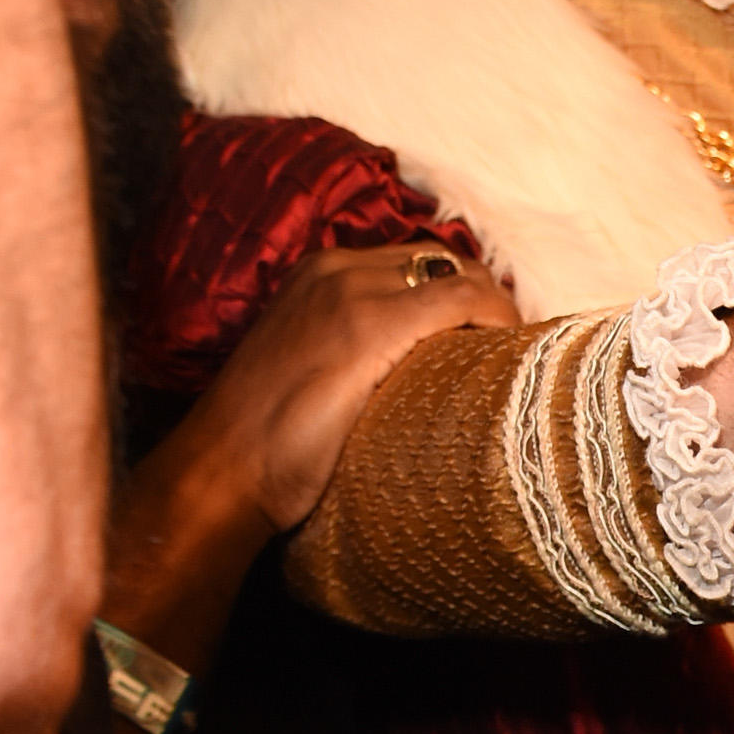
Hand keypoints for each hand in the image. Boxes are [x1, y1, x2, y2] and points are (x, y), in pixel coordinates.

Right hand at [170, 245, 518, 535]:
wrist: (221, 471)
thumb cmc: (264, 443)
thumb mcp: (311, 375)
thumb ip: (357, 357)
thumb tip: (415, 376)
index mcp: (318, 275)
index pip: (415, 264)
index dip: (464, 296)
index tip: (491, 337)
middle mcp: (335, 269)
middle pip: (441, 261)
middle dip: (485, 299)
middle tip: (510, 350)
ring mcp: (351, 292)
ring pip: (457, 273)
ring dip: (494, 310)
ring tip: (512, 359)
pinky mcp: (371, 325)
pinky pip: (461, 299)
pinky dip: (496, 317)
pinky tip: (508, 354)